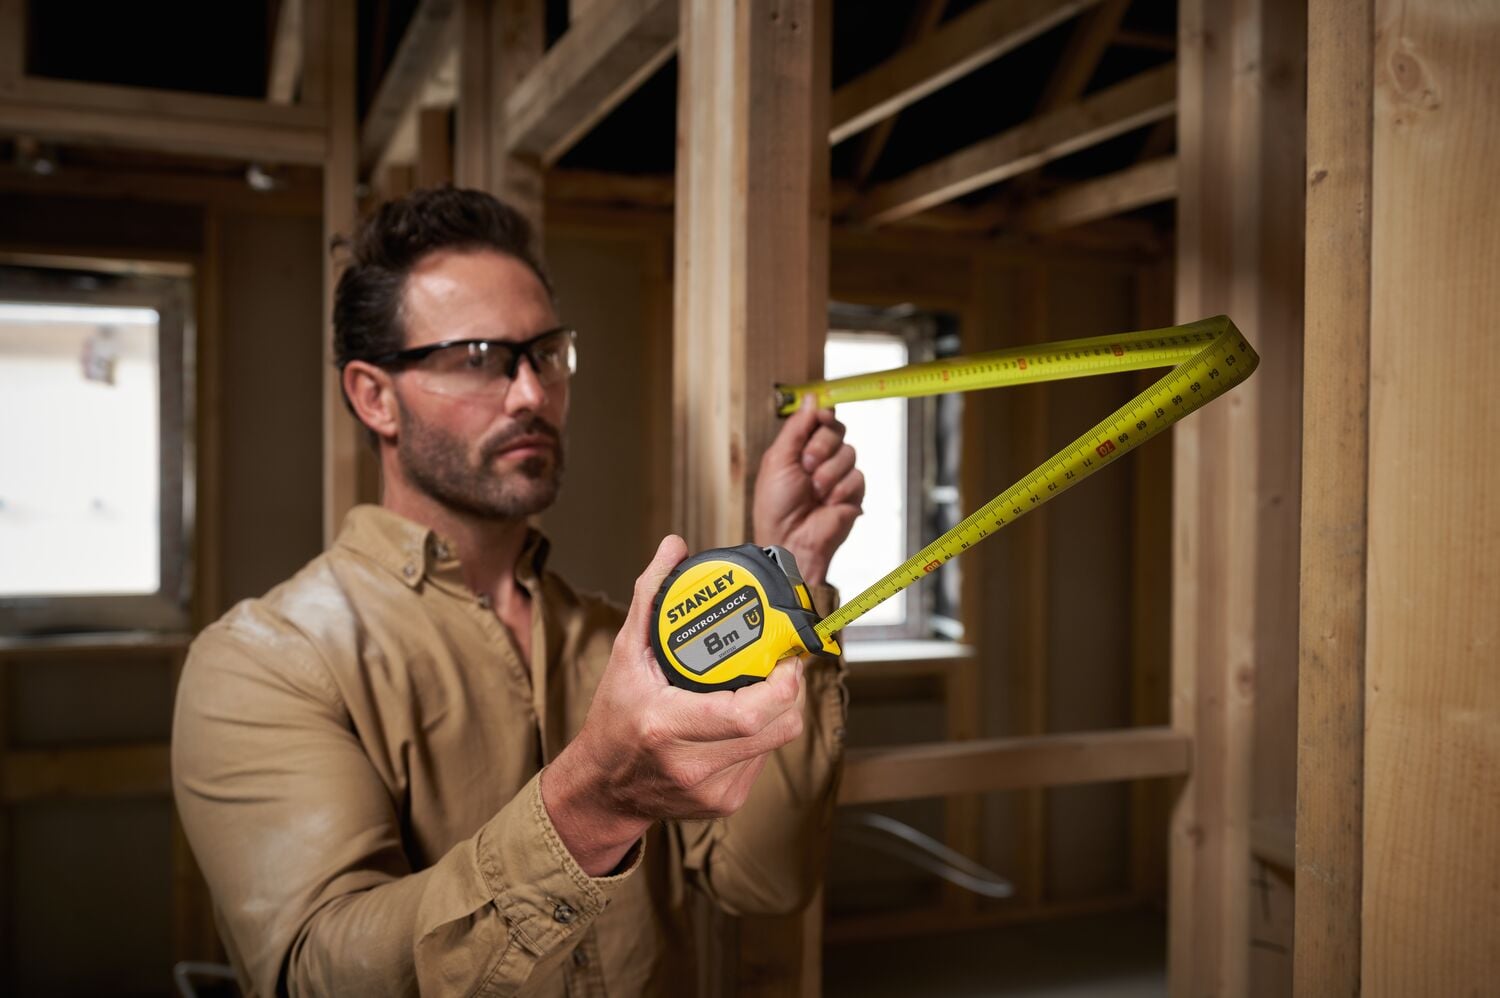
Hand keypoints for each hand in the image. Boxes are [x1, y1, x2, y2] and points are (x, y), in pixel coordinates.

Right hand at [540, 535, 806, 875]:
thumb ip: (650, 598)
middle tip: (780, 665)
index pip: (748, 715)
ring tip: (757, 689)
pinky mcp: (725, 802)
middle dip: (789, 693)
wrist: (602, 790)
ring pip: (778, 743)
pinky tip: (737, 723)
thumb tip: (674, 548)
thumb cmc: (613, 722)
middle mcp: (693, 766)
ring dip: (777, 713)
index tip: (788, 660)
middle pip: (777, 728)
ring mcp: (713, 790)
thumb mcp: (625, 657)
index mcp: (666, 727)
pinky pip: (764, 760)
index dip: (782, 686)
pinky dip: (760, 737)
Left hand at [752, 396, 864, 586]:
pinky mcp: (853, 492)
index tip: (820, 417)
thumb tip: (810, 398)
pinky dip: (840, 490)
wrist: (791, 540)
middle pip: (837, 429)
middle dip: (821, 447)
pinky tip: (828, 504)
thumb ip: (796, 427)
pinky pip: (857, 476)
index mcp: (799, 447)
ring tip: (814, 493)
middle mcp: (820, 457)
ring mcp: (838, 474)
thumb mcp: (778, 459)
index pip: (820, 417)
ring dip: (828, 474)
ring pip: (849, 452)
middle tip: (806, 467)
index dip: (822, 415)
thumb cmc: (776, 506)